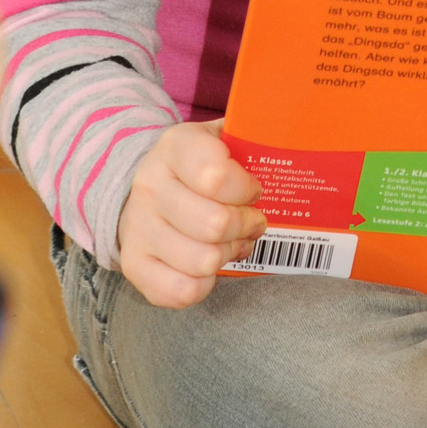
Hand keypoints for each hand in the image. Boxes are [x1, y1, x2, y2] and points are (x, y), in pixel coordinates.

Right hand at [116, 119, 265, 307]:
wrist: (146, 185)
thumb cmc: (200, 163)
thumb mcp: (222, 136)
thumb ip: (252, 136)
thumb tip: (291, 136)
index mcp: (176, 146)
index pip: (217, 176)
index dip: (247, 189)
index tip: (254, 189)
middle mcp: (150, 186)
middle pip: (215, 224)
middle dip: (247, 225)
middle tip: (254, 220)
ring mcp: (137, 226)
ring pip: (203, 260)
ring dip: (229, 253)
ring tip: (235, 241)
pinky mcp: (134, 264)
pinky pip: (181, 291)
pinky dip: (206, 283)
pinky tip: (211, 263)